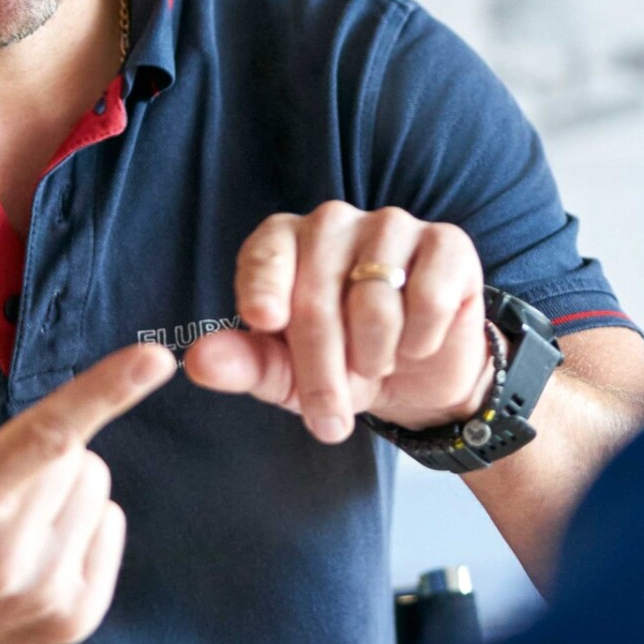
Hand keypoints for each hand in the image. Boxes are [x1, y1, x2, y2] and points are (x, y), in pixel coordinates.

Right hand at [0, 316, 174, 643]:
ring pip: (98, 489)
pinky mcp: (72, 619)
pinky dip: (81, 527)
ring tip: (3, 519)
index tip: (157, 359)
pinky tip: (28, 549)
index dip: (103, 392)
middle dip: (44, 454)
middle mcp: (5, 558)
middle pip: (78, 455)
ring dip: (62, 489)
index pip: (46, 437)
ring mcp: (41, 596)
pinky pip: (111, 526)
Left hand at [184, 204, 492, 443]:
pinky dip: (420, 338)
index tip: (265, 321)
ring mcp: (393, 225)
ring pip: (375, 299)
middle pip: (318, 296)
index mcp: (286, 241)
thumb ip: (243, 363)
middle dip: (322, 370)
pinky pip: (429, 296)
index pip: (266, 254)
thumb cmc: (342, 365)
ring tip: (376, 367)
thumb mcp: (286, 376)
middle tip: (328, 420)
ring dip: (375, 356)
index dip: (263, 286)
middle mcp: (335, 222)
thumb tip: (196, 361)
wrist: (419, 376)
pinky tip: (417, 344)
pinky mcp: (447, 242)